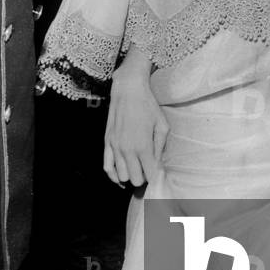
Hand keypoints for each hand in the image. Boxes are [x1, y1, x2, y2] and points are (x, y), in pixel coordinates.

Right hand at [103, 59, 168, 187]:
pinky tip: (121, 175)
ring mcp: (115, 146)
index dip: (156, 177)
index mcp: (143, 146)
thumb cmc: (148, 106)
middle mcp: (128, 149)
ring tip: (137, 168)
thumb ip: (161, 148)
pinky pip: (106, 167)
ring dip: (130, 175)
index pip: (150, 175)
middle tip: (148, 169)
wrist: (128, 90)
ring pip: (122, 176)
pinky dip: (114, 176)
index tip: (158, 172)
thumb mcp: (162, 125)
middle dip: (144, 178)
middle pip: (136, 180)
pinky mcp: (107, 142)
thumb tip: (159, 165)